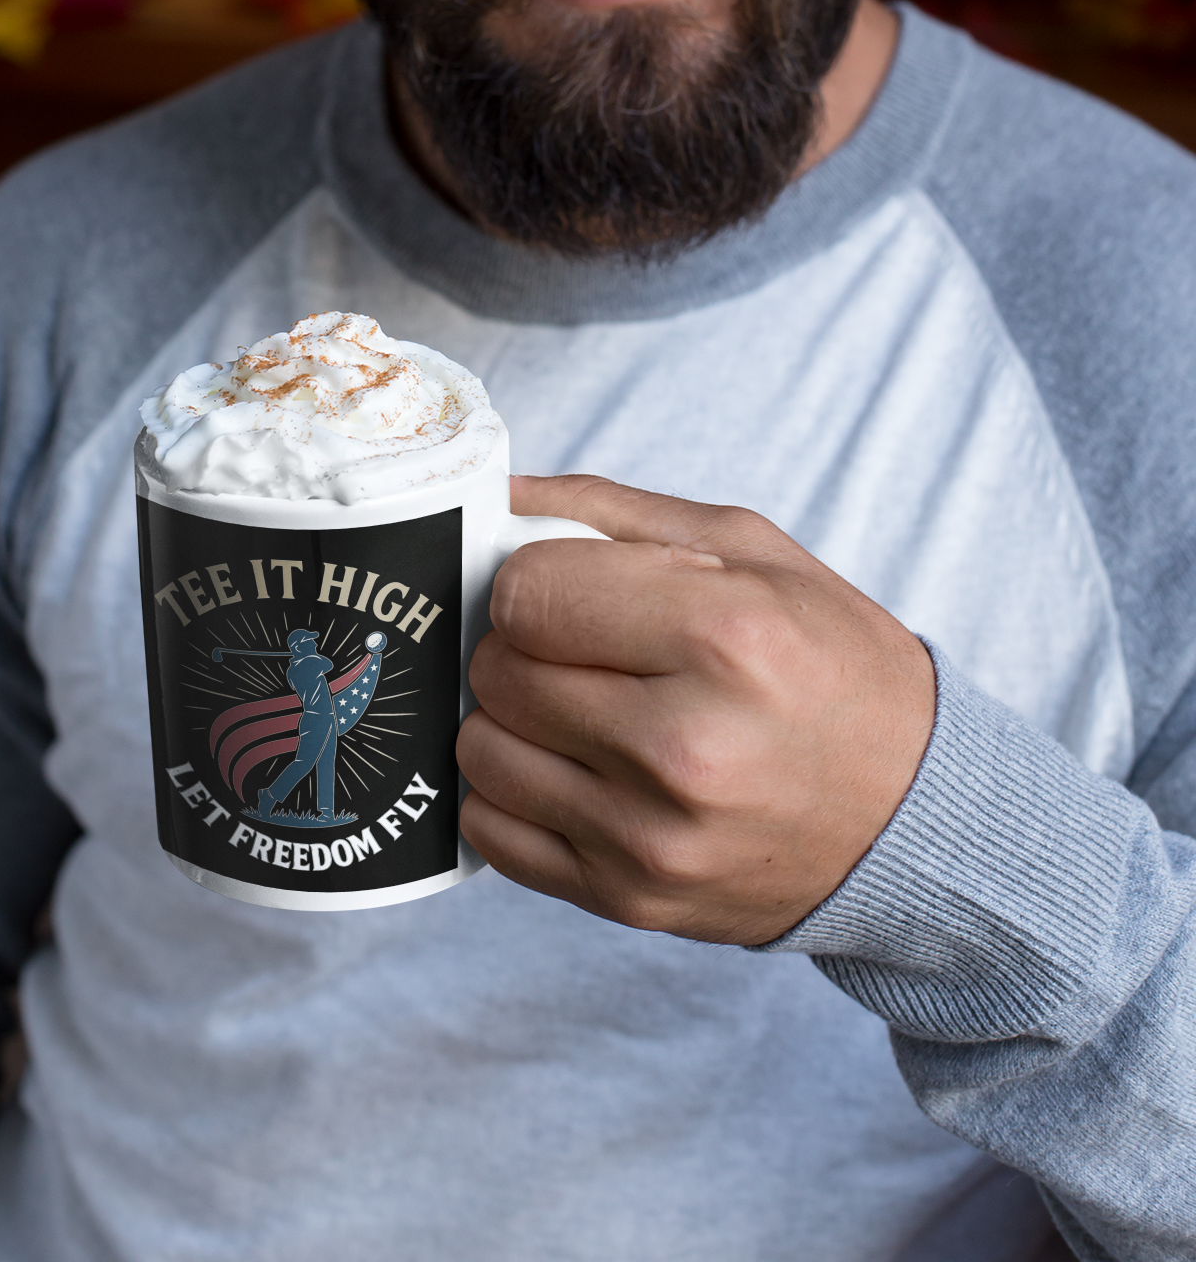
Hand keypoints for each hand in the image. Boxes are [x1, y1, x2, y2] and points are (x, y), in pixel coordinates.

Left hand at [457, 474, 935, 945]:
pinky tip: (575, 771)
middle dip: (523, 647)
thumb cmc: (833, 666)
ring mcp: (653, 836)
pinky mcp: (631, 900)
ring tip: (583, 709)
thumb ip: (612, 512)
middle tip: (585, 649)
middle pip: (499, 671)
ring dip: (514, 722)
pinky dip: (514, 794)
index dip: (533, 580)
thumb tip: (499, 494)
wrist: (912, 817)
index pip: (527, 593)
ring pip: (482, 752)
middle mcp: (686, 744)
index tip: (571, 588)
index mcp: (725, 636)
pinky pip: (493, 832)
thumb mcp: (752, 551)